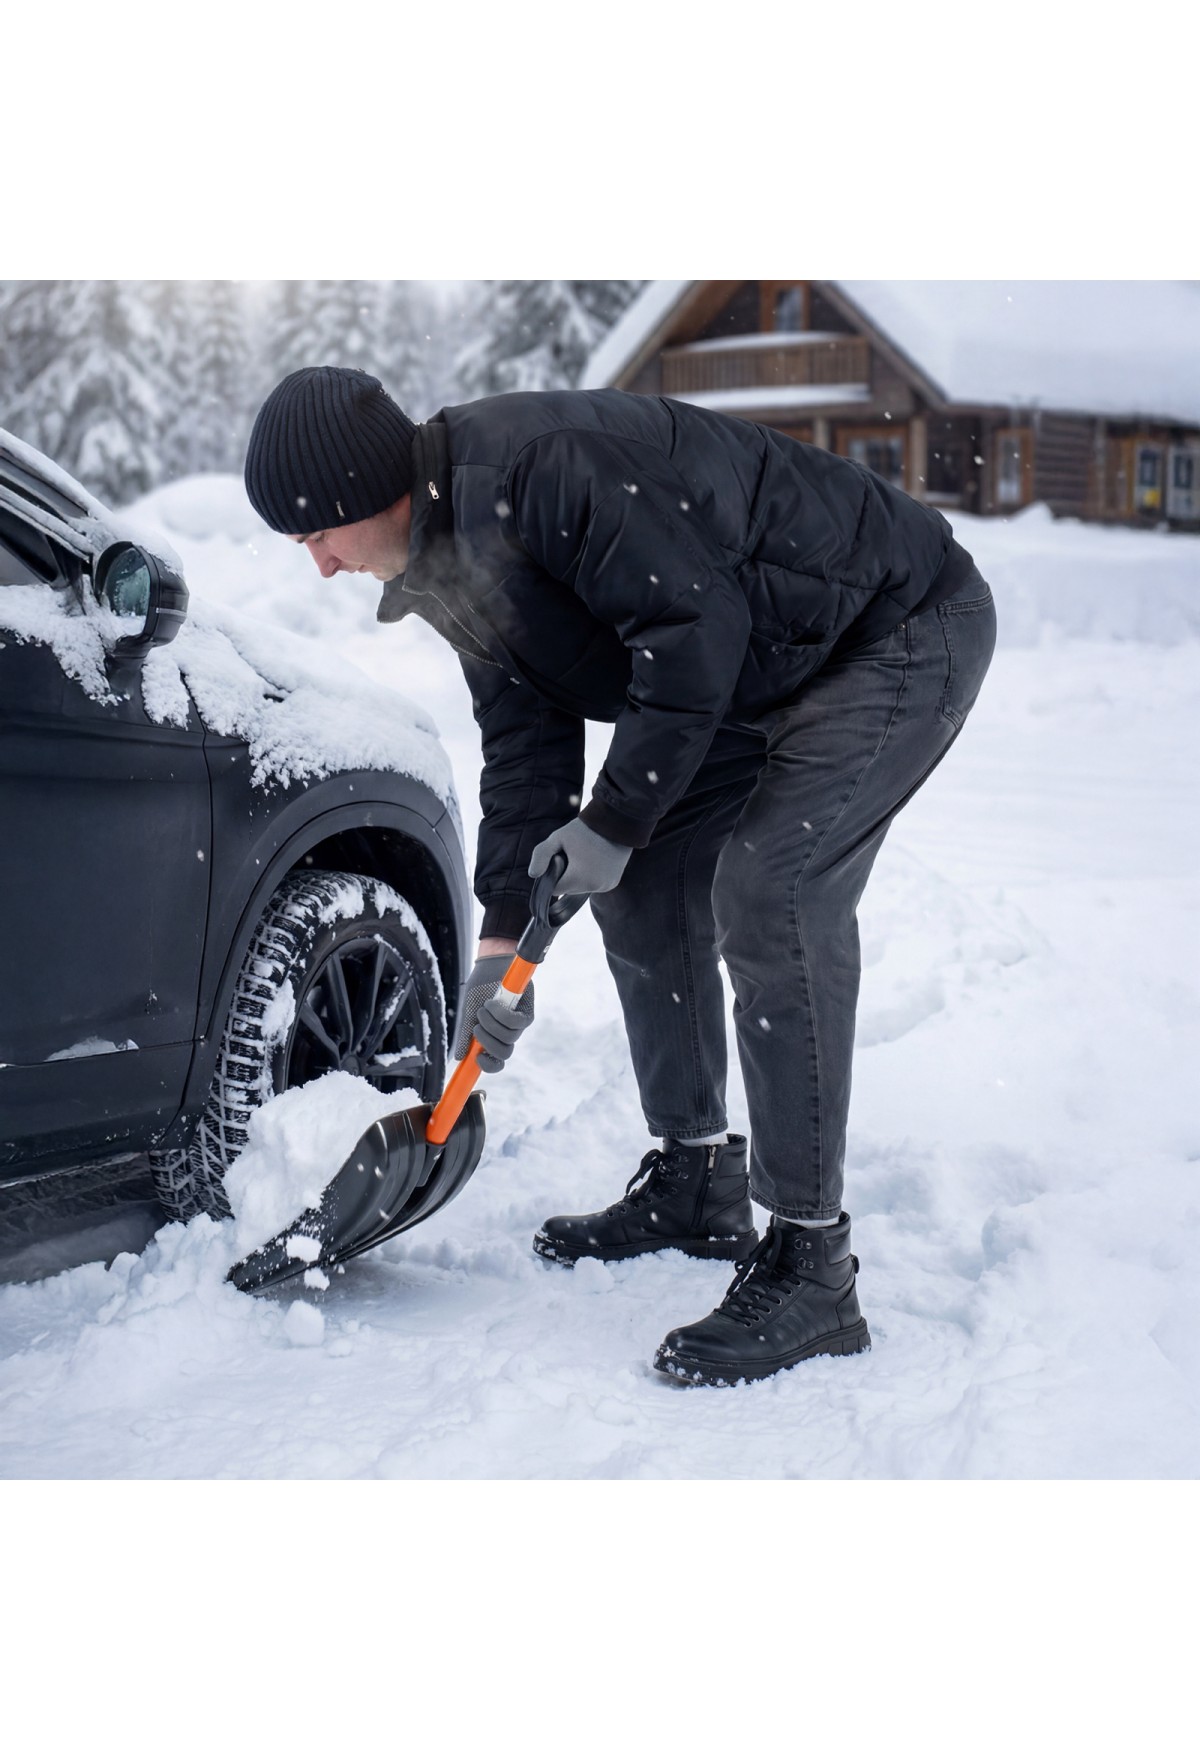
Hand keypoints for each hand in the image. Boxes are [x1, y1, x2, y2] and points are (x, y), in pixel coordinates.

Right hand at [453, 953, 534, 1072]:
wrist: (490, 966)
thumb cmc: (480, 988)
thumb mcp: (468, 1012)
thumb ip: (465, 1035)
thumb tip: (460, 1057)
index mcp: (493, 1038)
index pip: (496, 1062)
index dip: (489, 1066)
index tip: (476, 1059)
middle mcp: (508, 1034)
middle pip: (504, 1053)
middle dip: (488, 1043)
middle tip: (477, 1027)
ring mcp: (519, 1025)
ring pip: (509, 1038)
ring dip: (492, 1024)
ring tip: (484, 1008)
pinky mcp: (527, 1013)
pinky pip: (517, 1022)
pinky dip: (502, 1015)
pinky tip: (493, 1004)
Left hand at [528, 817, 630, 896]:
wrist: (616, 822)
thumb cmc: (584, 829)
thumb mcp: (558, 838)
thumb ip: (541, 855)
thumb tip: (533, 875)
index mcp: (579, 878)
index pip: (555, 889)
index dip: (553, 875)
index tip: (559, 860)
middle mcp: (594, 886)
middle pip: (569, 889)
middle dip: (567, 876)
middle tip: (574, 855)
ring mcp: (606, 886)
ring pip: (582, 888)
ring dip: (579, 877)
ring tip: (585, 856)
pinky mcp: (613, 883)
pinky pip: (595, 885)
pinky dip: (592, 877)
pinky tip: (595, 860)